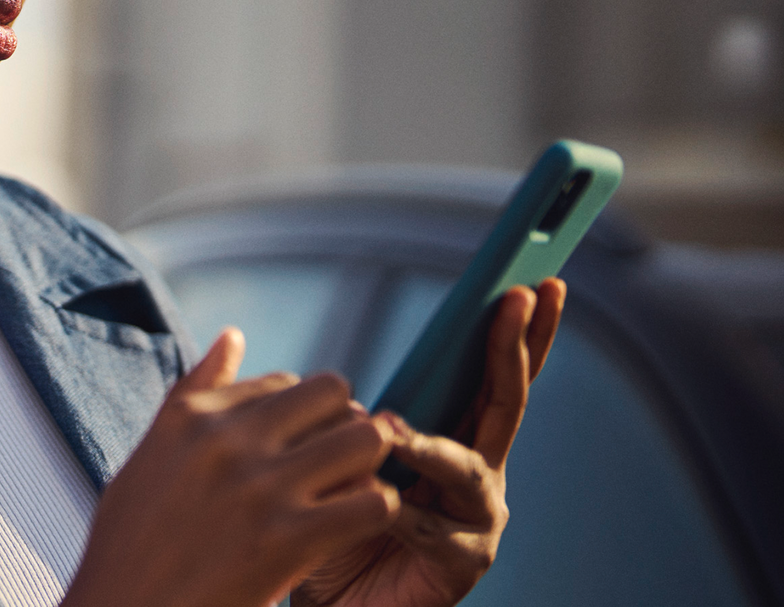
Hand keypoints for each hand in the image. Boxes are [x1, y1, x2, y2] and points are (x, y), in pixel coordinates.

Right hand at [63, 329, 400, 606]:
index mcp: (191, 417)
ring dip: (367, 465)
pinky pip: (374, 503)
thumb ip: (194, 394)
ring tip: (349, 493)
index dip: (302, 417)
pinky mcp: (288, 542)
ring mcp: (260, 489)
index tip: (296, 452)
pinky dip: (376, 514)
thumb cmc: (131, 546)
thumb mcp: (150, 457)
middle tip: (335, 466)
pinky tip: (350, 531)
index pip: (285, 382)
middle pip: (335, 393)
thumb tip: (234, 336)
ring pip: (364, 439)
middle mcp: (226, 441)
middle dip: (343, 425)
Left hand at [292, 278, 566, 606]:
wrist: (325, 602)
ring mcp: (478, 515)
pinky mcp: (466, 560)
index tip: (532, 283)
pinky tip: (376, 512)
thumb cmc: (330, 526)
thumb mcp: (335, 462)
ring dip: (427, 447)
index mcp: (450, 436)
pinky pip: (432, 527)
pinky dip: (399, 515)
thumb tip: (357, 409)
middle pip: (506, 399)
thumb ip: (353, 431)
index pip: (489, 374)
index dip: (513, 331)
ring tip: (389, 433)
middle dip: (515, 346)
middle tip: (523, 297)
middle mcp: (476, 470)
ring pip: (465, 465)